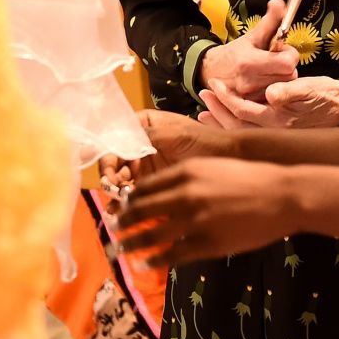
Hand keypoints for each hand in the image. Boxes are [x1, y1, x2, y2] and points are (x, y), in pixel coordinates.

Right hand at [99, 111, 229, 196]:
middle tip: (113, 192)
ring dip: (115, 193)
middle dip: (110, 178)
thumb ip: (148, 138)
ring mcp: (145, 165)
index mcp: (143, 125)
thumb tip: (120, 143)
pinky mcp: (154, 184)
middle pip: (115, 162)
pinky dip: (126, 203)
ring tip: (116, 208)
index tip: (109, 172)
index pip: (116, 139)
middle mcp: (139, 144)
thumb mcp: (176, 135)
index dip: (108, 156)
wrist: (230, 158)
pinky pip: (134, 193)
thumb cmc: (205, 140)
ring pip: (121, 180)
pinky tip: (122, 212)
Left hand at [117, 156, 295, 265]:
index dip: (129, 198)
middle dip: (123, 221)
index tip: (120, 207)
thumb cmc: (250, 178)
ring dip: (131, 244)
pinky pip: (172, 255)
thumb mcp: (214, 168)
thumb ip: (188, 178)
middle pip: (142, 210)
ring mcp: (195, 221)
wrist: (281, 195)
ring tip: (120, 250)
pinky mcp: (206, 244)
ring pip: (151, 235)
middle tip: (112, 228)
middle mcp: (185, 195)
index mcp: (187, 172)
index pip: (146, 186)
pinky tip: (146, 264)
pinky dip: (155, 260)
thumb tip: (164, 192)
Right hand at [198, 0, 298, 99]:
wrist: (209, 71)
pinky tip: (267, 85)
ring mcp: (249, 98)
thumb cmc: (235, 53)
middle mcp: (250, 82)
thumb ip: (270, 20)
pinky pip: (273, 101)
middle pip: (288, 77)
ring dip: (281, 81)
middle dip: (287, 68)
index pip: (287, 63)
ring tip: (270, 74)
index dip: (289, 54)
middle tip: (277, 62)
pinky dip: (273, 93)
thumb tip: (280, 3)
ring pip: (282, 90)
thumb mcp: (252, 36)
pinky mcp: (248, 108)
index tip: (282, 51)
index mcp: (251, 62)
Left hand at [200, 75, 338, 128]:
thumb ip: (289, 91)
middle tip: (203, 93)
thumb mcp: (309, 88)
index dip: (226, 98)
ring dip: (220, 121)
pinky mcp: (276, 135)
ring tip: (204, 112)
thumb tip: (271, 94)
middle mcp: (274, 134)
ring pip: (239, 133)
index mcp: (279, 122)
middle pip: (235, 126)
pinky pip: (247, 134)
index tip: (213, 85)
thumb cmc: (325, 95)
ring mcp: (274, 137)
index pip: (242, 112)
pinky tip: (223, 121)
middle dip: (217, 110)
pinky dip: (231, 127)